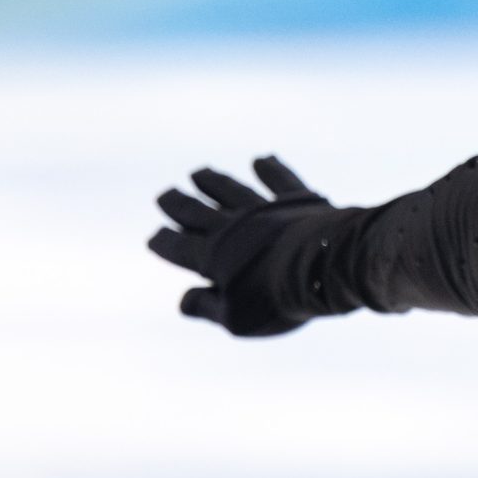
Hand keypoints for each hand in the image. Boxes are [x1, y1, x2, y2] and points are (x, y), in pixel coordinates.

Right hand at [147, 155, 332, 335]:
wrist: (324, 270)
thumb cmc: (276, 301)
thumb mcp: (237, 317)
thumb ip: (207, 307)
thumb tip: (182, 303)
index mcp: (215, 256)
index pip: (180, 247)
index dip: (164, 242)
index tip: (154, 237)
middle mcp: (234, 226)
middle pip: (198, 212)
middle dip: (178, 204)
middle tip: (164, 195)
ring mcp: (265, 209)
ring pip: (232, 190)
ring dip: (214, 182)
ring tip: (199, 173)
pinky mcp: (296, 201)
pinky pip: (280, 180)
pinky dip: (270, 169)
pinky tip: (262, 160)